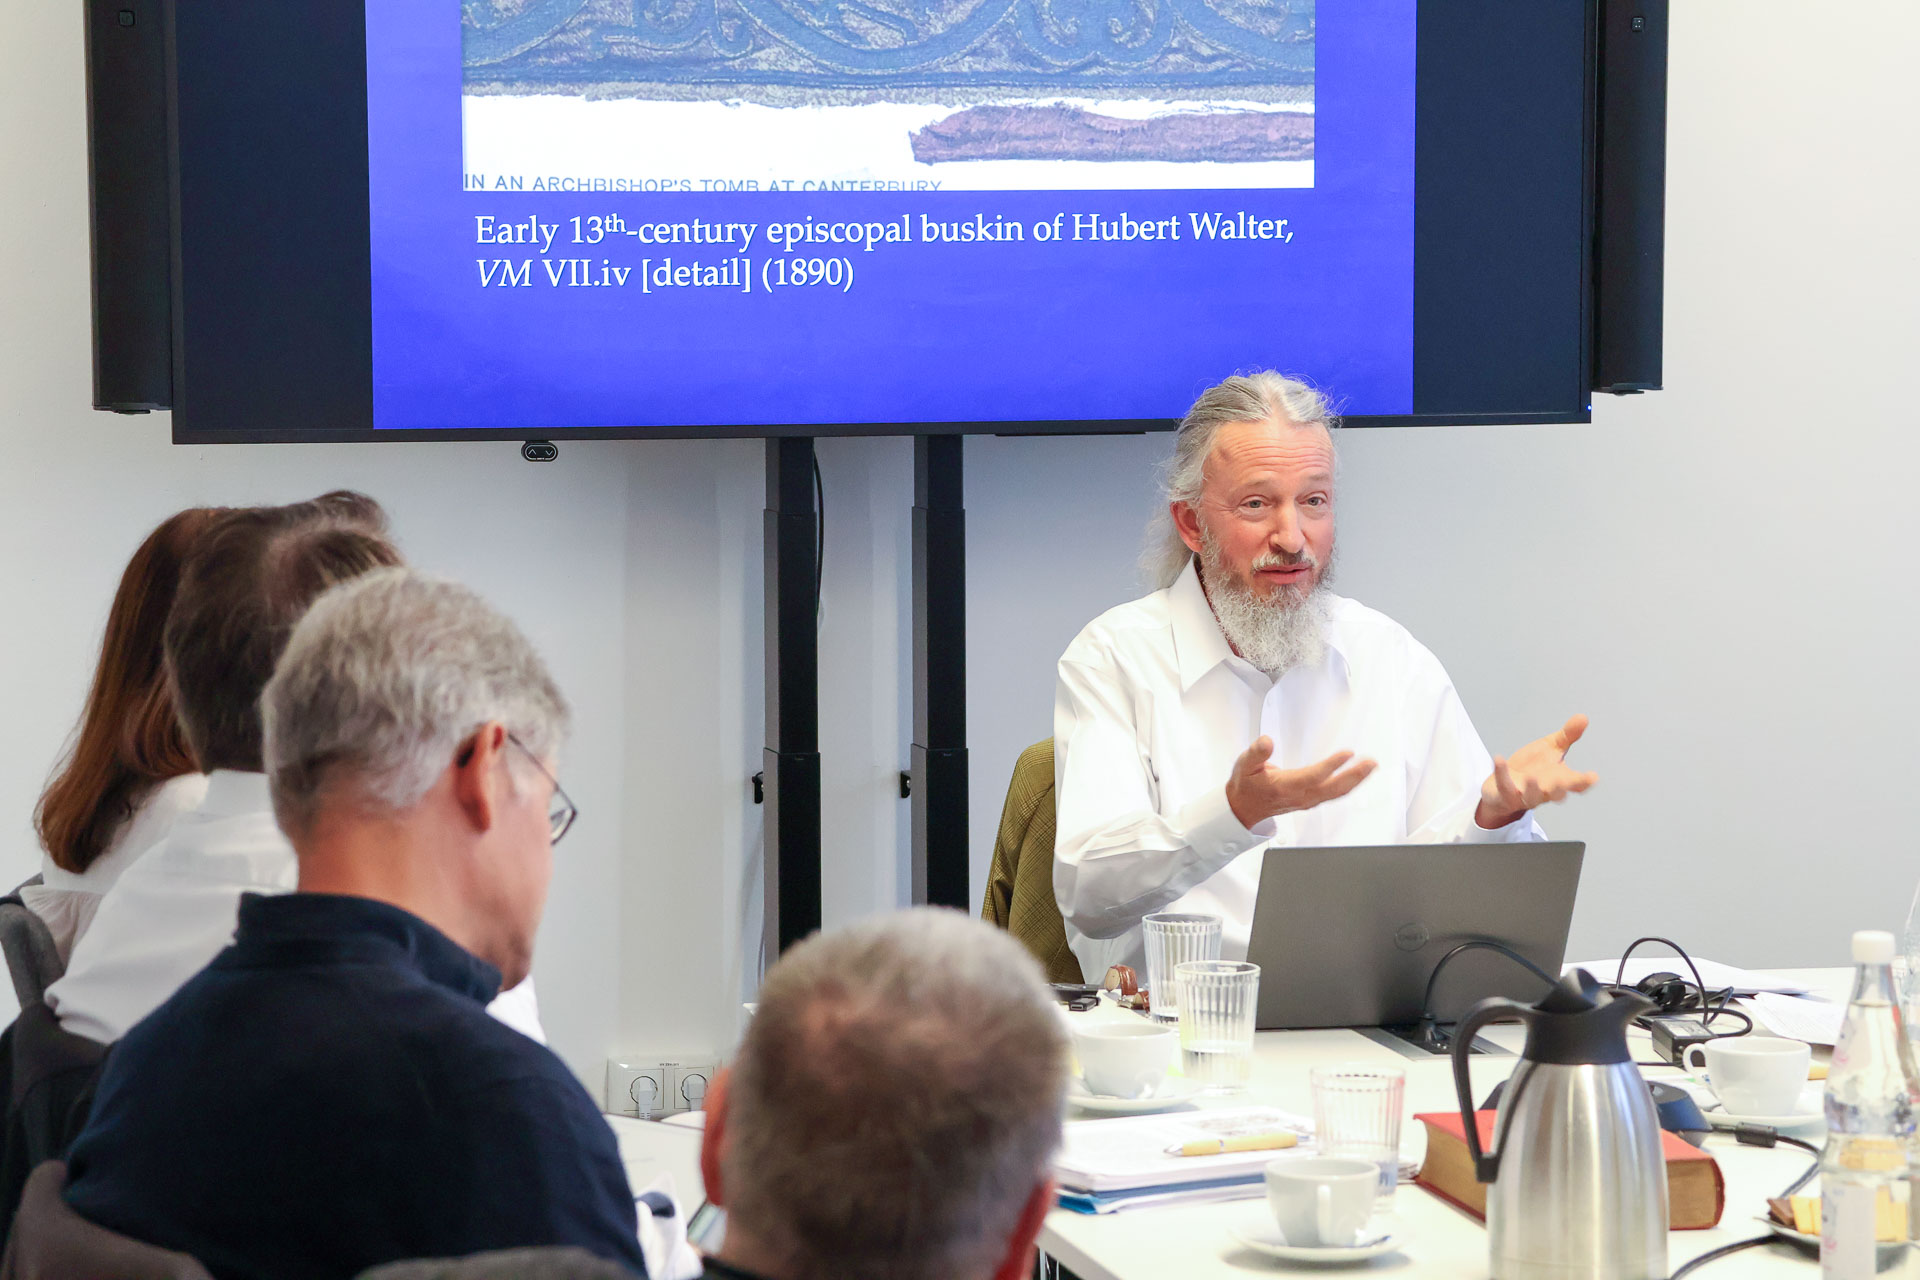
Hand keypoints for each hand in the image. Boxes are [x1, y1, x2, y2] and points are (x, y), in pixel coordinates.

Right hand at [1225, 737, 1376, 829]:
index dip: (1332, 765)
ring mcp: (1307, 801)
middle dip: (1354, 775)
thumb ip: (1256, 753)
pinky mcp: (1310, 802)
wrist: (1243, 808)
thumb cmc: (1246, 787)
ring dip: (1356, 780)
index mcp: (1285, 787)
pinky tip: (1356, 777)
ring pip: (1336, 793)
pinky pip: (1334, 795)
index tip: (1347, 753)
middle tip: (1371, 762)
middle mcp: (1300, 796)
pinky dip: (1348, 785)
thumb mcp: (1244, 766)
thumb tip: (1266, 742)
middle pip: (1333, 788)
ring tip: (1370, 767)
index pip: (1314, 776)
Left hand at [1476, 714, 1597, 828]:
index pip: (1575, 784)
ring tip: (1532, 777)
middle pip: (1556, 792)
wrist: (1503, 788)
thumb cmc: (1533, 768)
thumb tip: (1583, 717)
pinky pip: (1503, 784)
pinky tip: (1499, 759)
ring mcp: (1525, 795)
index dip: (1584, 781)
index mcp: (1559, 780)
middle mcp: (1544, 790)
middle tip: (1565, 783)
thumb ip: (1567, 736)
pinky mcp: (1505, 794)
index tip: (1592, 777)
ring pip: (1532, 795)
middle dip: (1561, 788)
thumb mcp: (1551, 749)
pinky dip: (1501, 772)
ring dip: (1532, 787)